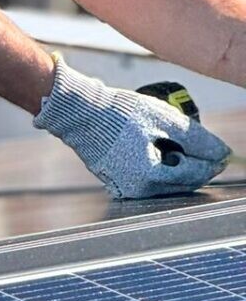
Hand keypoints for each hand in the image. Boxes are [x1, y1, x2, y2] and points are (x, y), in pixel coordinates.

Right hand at [34, 54, 232, 197]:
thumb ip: (198, 139)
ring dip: (174, 165)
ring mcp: (124, 188)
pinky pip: (146, 180)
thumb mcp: (163, 119)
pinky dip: (155, 166)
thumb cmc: (118, 113)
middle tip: (194, 145)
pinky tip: (150, 147)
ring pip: (165, 182)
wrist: (78, 111)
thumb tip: (223, 154)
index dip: (212, 162)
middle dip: (192, 164)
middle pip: (181, 182)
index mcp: (149, 175)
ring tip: (167, 143)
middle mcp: (137, 189)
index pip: (195, 174)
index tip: (221, 152)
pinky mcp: (116, 183)